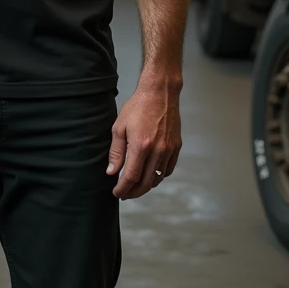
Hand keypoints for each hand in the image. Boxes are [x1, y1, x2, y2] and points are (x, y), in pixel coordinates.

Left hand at [106, 81, 181, 198]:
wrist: (160, 93)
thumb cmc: (137, 107)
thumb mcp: (119, 127)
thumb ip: (116, 152)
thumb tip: (112, 172)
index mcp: (141, 146)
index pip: (131, 177)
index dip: (123, 188)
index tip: (116, 193)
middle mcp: (157, 151)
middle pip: (146, 182)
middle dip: (133, 192)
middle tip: (124, 194)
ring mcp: (169, 150)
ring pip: (158, 178)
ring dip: (146, 186)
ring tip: (135, 186)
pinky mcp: (176, 147)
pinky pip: (168, 169)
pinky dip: (158, 176)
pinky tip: (150, 175)